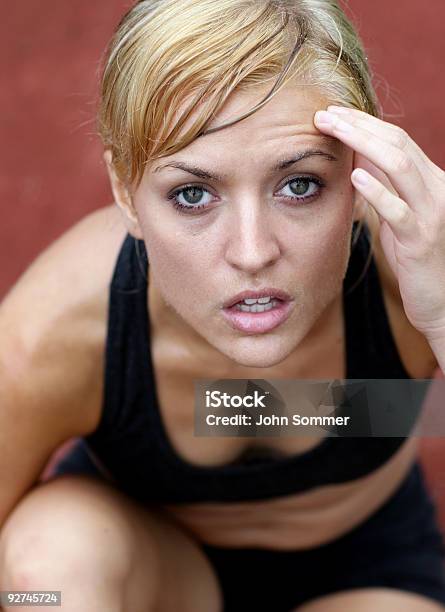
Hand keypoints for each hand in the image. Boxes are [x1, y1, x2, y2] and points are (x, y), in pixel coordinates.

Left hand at [313, 106, 444, 341]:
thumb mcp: (399, 216)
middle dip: (358, 125)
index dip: (365, 124)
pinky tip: (354, 177)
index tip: (333, 114)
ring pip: (399, 166)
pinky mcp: (421, 239)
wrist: (441, 300)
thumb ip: (384, 188)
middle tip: (324, 114)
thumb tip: (357, 158)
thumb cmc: (416, 258)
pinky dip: (376, 190)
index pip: (398, 140)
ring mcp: (432, 213)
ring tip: (332, 131)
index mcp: (431, 181)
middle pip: (398, 143)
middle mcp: (437, 189)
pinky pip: (398, 209)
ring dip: (362, 144)